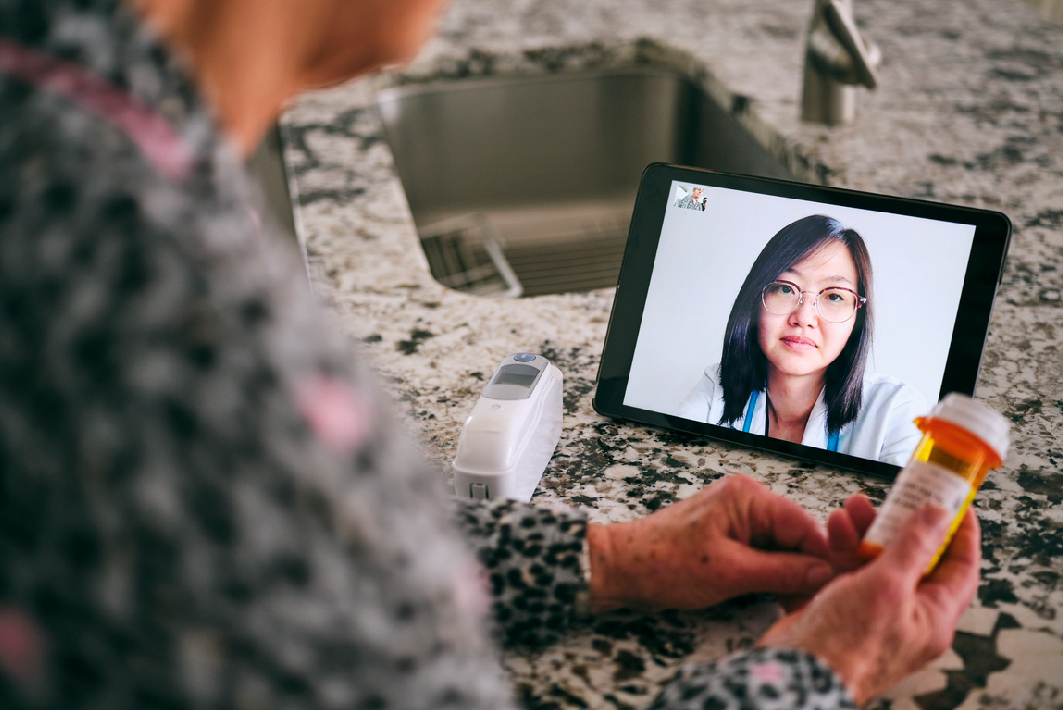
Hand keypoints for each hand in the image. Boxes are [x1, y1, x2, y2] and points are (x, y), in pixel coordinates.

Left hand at [586, 474, 832, 612]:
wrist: (622, 567)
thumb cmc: (664, 563)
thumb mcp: (730, 573)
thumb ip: (782, 571)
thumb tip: (825, 574)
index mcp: (748, 497)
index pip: (806, 525)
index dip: (822, 559)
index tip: (831, 589)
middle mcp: (746, 499)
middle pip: (797, 535)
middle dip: (805, 570)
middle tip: (806, 604)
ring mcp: (737, 515)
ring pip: (783, 546)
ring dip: (788, 575)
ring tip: (788, 605)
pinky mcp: (729, 533)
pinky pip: (764, 550)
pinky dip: (771, 573)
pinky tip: (774, 596)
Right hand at [758, 499, 980, 705]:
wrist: (798, 670)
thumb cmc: (847, 646)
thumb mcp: (887, 585)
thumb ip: (914, 546)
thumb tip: (939, 517)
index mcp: (932, 617)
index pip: (960, 568)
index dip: (960, 533)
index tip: (954, 504)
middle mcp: (906, 615)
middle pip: (913, 559)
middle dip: (899, 525)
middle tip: (892, 499)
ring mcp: (873, 612)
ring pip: (877, 561)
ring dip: (865, 532)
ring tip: (852, 509)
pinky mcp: (843, 608)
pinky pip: (849, 571)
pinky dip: (842, 548)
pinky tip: (834, 529)